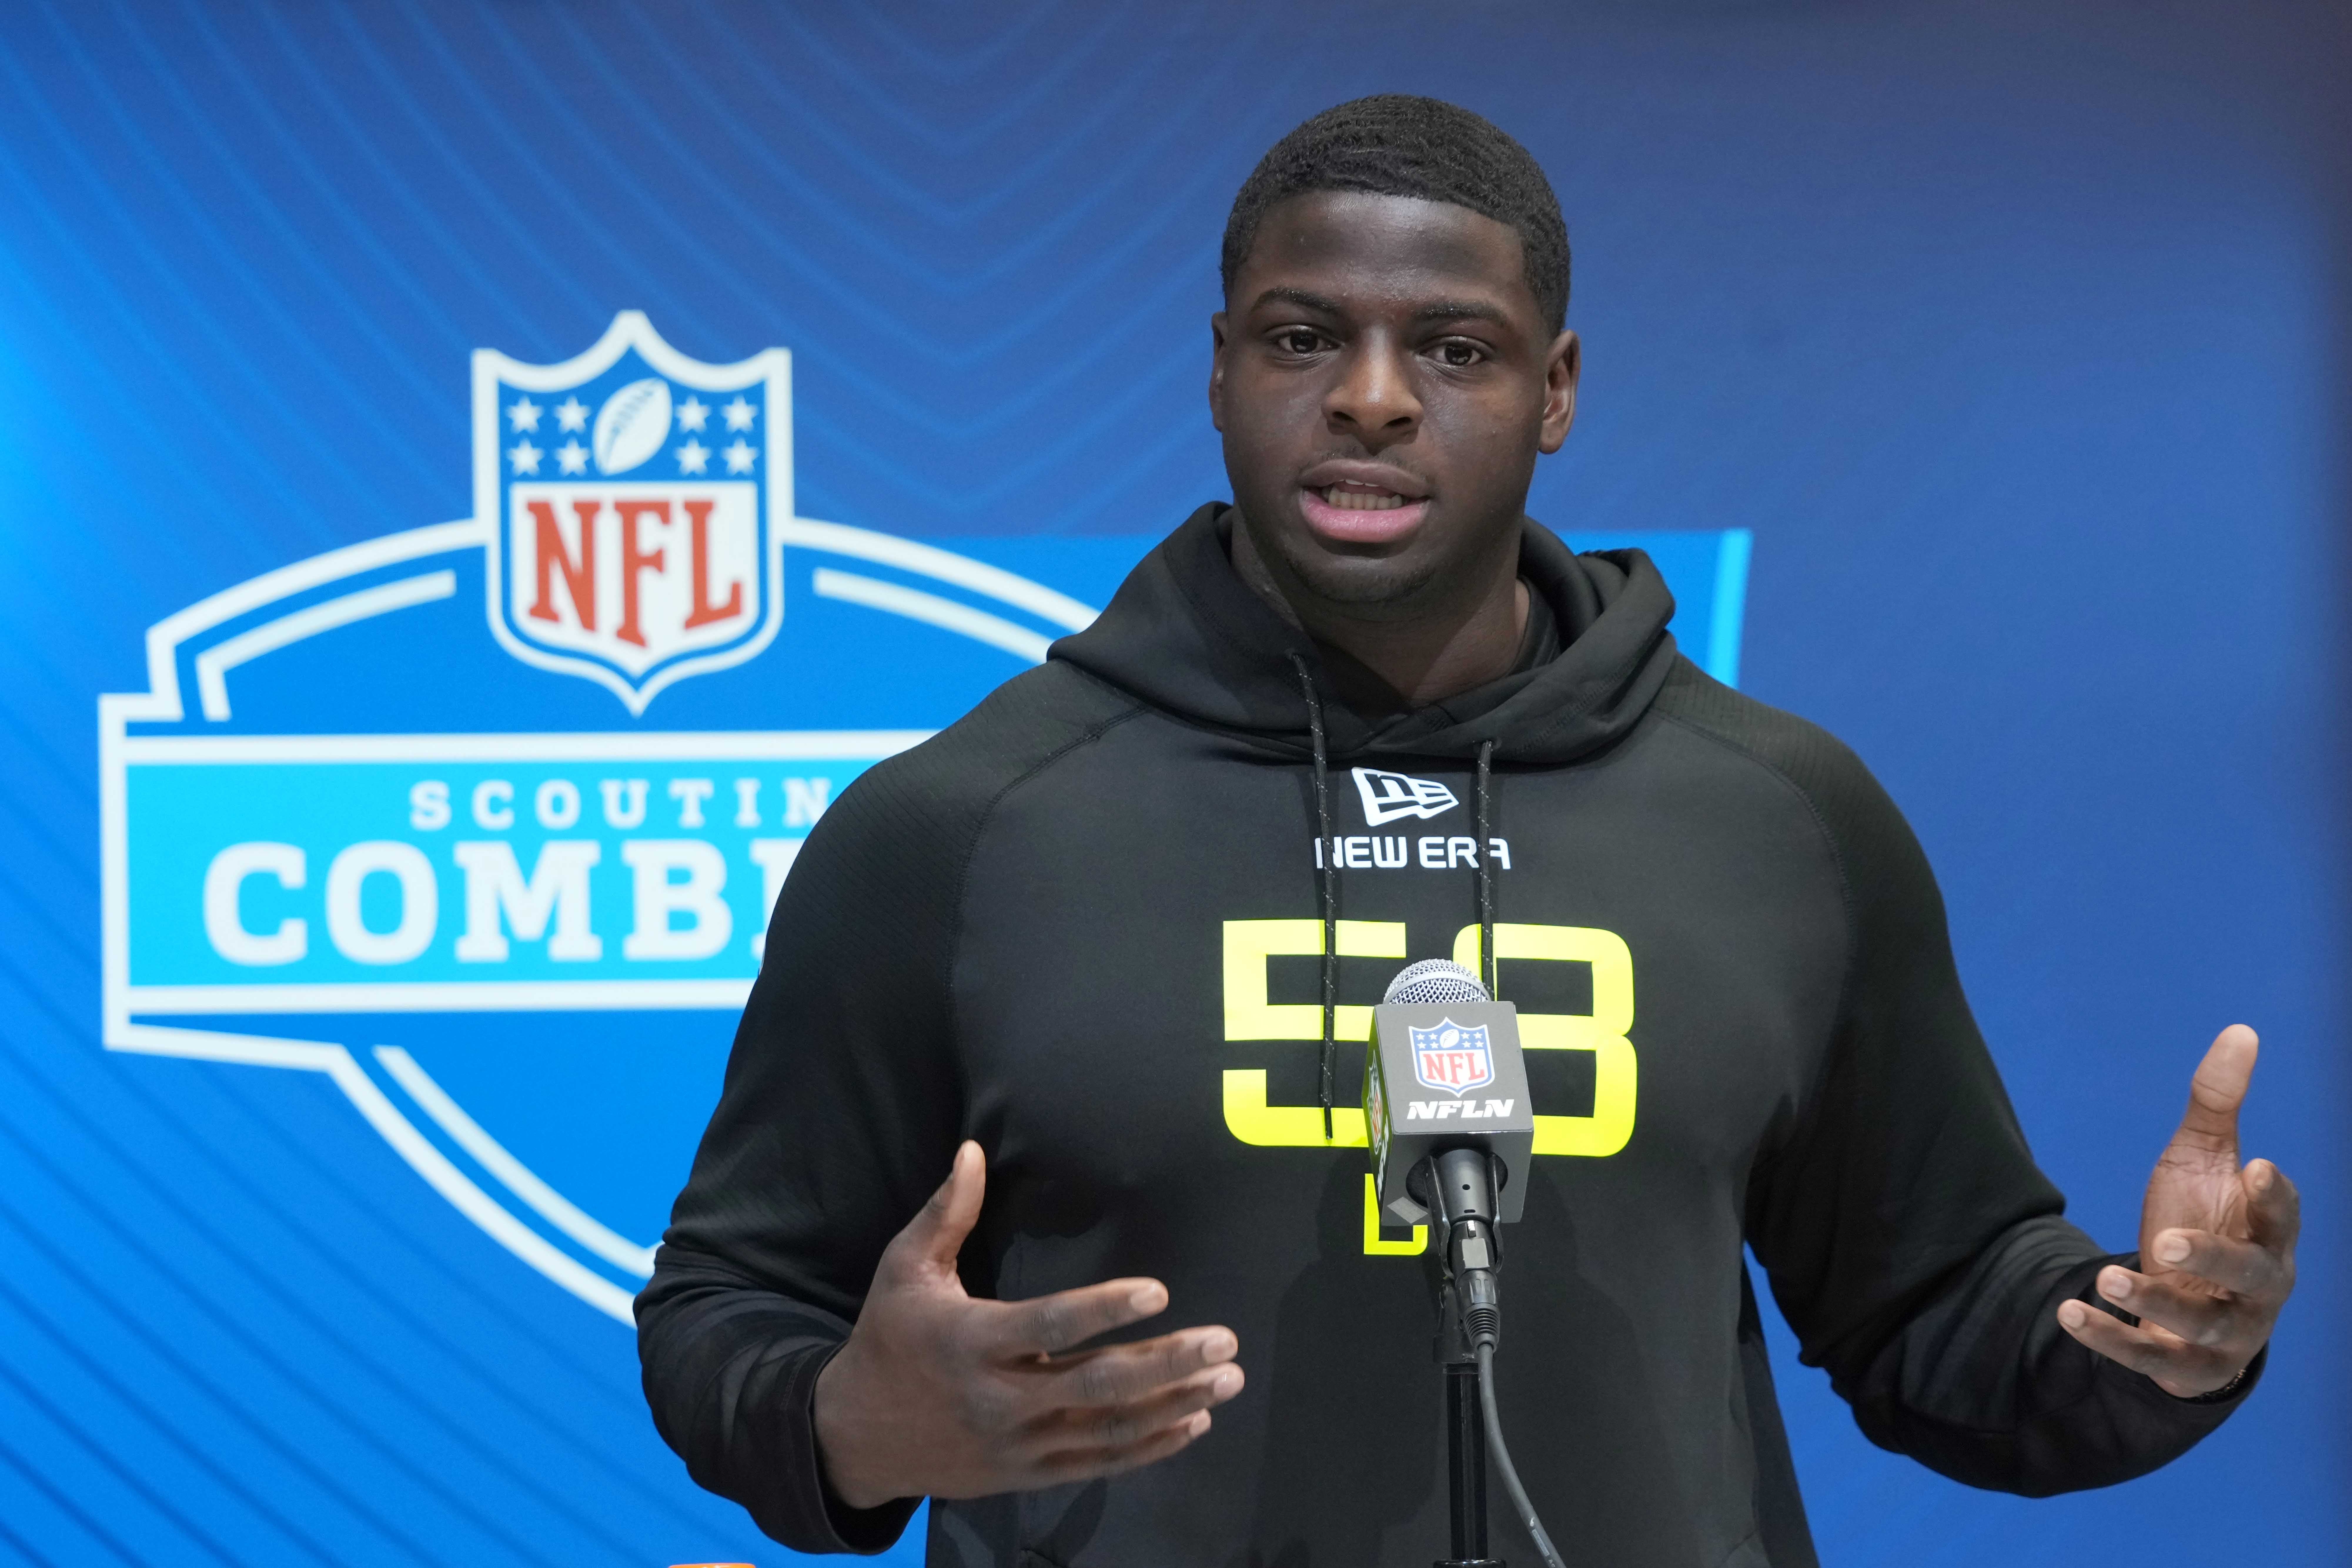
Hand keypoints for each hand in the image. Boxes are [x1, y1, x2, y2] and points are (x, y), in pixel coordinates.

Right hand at [813, 1141, 1244, 1507]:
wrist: (855, 1437)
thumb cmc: (889, 1338)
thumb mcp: (902, 1270)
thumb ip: (945, 1213)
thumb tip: (972, 1150)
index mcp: (970, 1341)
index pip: (1049, 1325)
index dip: (1104, 1309)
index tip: (1159, 1291)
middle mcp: (998, 1400)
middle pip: (1094, 1385)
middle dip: (1165, 1364)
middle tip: (1222, 1342)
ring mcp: (1016, 1445)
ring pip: (1107, 1430)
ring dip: (1172, 1405)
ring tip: (1225, 1380)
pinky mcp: (1025, 1475)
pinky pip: (1097, 1465)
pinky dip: (1149, 1448)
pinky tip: (1192, 1423)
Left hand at [2057, 1025, 2298, 1396]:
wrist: (2192, 1304)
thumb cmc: (2206, 1218)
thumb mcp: (2204, 1160)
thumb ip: (2218, 1102)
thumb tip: (2241, 1030)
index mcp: (2268, 1235)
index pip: (2283, 1216)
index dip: (2274, 1195)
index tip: (2256, 1166)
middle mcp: (2259, 1288)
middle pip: (2250, 1276)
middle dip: (2212, 1257)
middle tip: (2164, 1238)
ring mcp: (2226, 1333)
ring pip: (2201, 1325)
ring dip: (2152, 1303)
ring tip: (2106, 1277)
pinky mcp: (2185, 1365)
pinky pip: (2150, 1358)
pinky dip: (2109, 1340)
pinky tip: (2068, 1313)